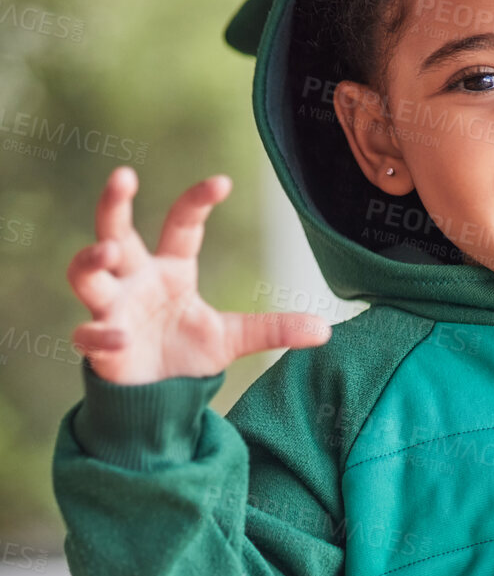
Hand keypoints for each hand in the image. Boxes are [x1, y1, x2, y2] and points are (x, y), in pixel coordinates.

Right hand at [67, 166, 331, 383]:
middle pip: (114, 232)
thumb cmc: (187, 355)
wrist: (158, 398)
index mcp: (170, 270)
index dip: (198, 202)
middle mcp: (135, 281)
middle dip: (114, 204)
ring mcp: (112, 310)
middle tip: (123, 176)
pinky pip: (89, 334)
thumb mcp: (233, 340)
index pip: (180, 226)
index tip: (223, 182)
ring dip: (90, 261)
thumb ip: (271, 330)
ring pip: (85, 276)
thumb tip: (326, 330)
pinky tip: (120, 336)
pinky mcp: (100, 345)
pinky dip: (100, 334)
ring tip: (107, 252)